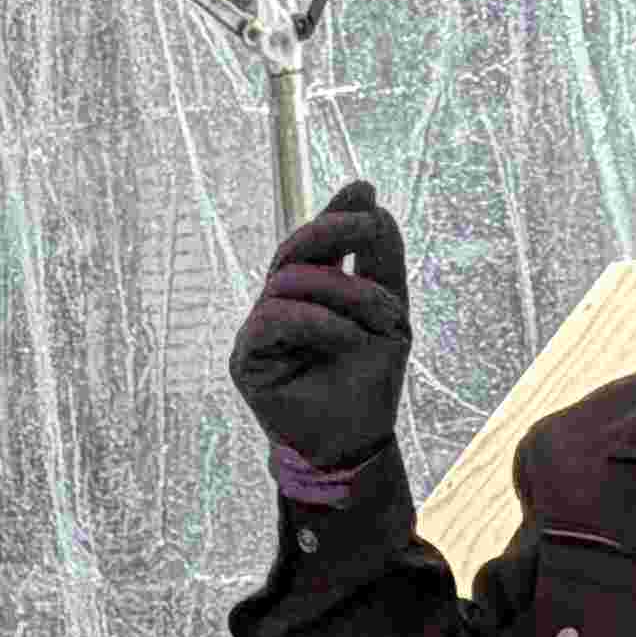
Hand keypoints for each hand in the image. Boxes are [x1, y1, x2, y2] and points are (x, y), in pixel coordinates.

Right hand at [230, 177, 413, 496]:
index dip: (335, 212)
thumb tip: (368, 196)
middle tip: (371, 230)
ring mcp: (260, 329)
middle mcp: (281, 304)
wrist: (356, 442)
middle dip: (335, 230)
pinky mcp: (246, 357)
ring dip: (345, 292)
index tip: (366, 194)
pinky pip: (272, 317)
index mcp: (311, 291)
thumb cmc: (370, 380)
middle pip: (294, 248)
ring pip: (289, 280)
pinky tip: (347, 337)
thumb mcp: (389, 312)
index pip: (314, 240)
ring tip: (383, 319)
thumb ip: (380, 259)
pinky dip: (316, 321)